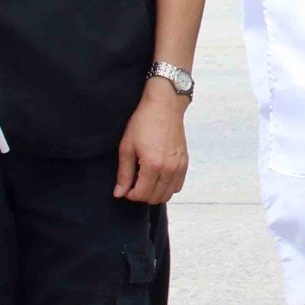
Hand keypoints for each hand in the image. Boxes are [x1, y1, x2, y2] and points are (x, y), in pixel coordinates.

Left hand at [116, 83, 190, 203]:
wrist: (165, 106)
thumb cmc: (144, 122)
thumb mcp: (127, 147)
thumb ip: (124, 173)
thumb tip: (119, 193)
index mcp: (152, 165)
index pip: (142, 194)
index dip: (130, 194)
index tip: (126, 188)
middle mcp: (169, 168)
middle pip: (155, 197)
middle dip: (142, 195)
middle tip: (134, 184)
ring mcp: (179, 166)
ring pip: (168, 194)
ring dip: (155, 193)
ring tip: (146, 181)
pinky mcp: (185, 162)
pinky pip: (177, 186)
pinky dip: (167, 187)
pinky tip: (158, 178)